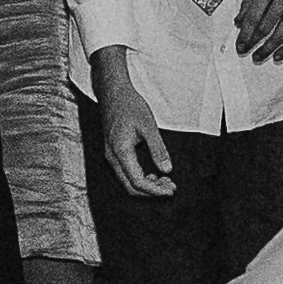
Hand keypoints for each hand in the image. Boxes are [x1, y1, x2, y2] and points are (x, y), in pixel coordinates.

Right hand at [92, 61, 176, 199]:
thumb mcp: (149, 125)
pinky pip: (126, 174)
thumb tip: (167, 169)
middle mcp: (112, 157)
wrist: (112, 93)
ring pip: (127, 182)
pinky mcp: (113, 153)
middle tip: (171, 187)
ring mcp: (111, 156)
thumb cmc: (129, 105)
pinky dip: (140, 178)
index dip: (155, 190)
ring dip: (147, 185)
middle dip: (152, 191)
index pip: (137, 182)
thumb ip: (158, 149)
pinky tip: (154, 174)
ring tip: (166, 180)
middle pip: (130, 187)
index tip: (171, 189)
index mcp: (121, 151)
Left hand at [231, 0, 282, 63]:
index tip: (240, 44)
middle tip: (245, 51)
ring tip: (258, 56)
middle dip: (252, 43)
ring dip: (267, 49)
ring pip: (280, 35)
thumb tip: (239, 21)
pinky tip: (278, 55)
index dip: (244, 34)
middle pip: (265, 28)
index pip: (253, 17)